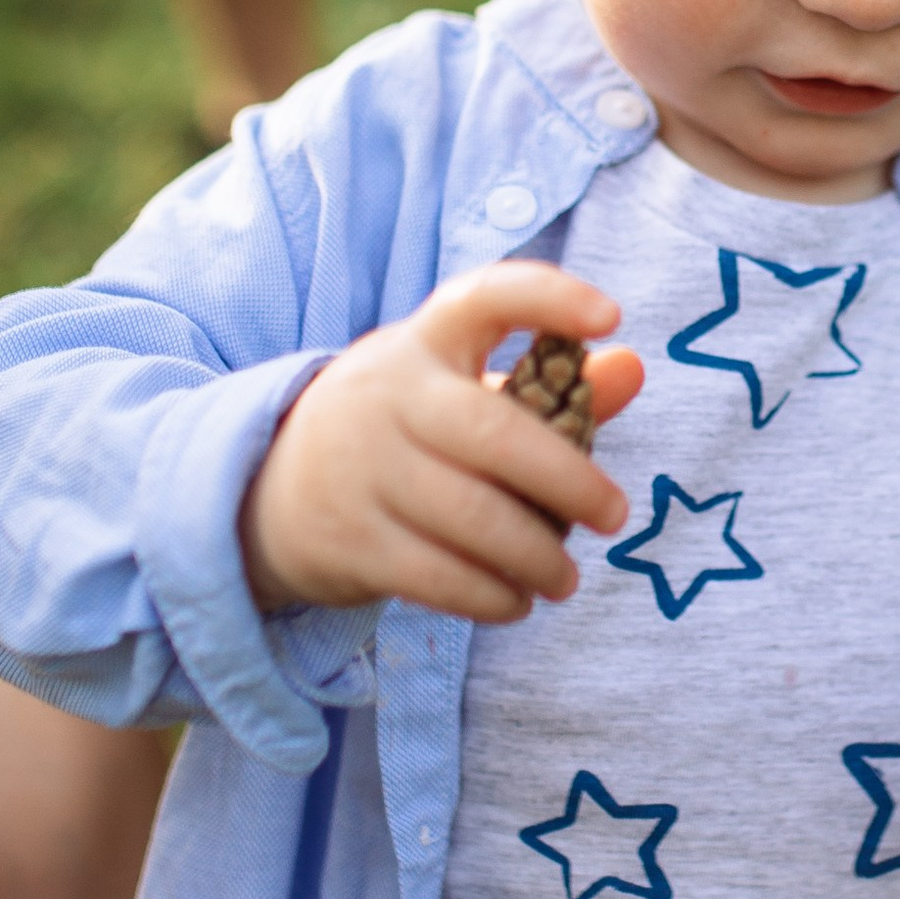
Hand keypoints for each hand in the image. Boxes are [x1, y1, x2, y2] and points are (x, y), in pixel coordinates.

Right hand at [243, 267, 644, 624]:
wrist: (266, 491)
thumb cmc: (398, 432)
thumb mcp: (456, 390)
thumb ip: (548, 382)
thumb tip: (634, 368)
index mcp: (424, 342)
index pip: (485, 297)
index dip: (549, 298)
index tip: (611, 317)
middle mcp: (389, 395)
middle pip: (494, 435)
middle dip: (568, 481)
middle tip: (614, 516)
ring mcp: (363, 467)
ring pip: (471, 519)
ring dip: (535, 558)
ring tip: (565, 580)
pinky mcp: (350, 538)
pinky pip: (438, 576)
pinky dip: (490, 596)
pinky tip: (515, 601)